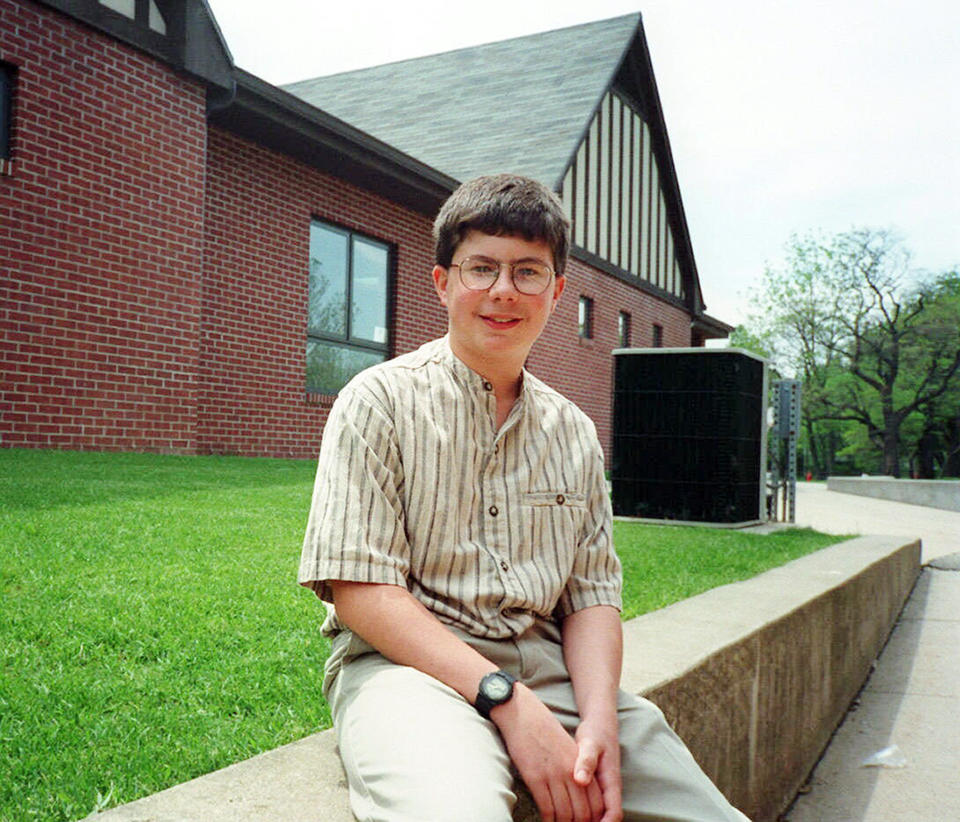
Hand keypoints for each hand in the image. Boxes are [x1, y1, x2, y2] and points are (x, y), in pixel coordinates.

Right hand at [492, 684, 605, 821]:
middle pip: (583, 812)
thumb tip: (579, 791)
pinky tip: (546, 821)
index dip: (594, 819)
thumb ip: (575, 768)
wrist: (522, 713)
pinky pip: (547, 808)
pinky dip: (548, 820)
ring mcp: (553, 775)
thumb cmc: (543, 729)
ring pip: (565, 814)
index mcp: (581, 764)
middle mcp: (571, 772)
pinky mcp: (535, 777)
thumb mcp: (566, 747)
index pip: (596, 802)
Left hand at [573, 715, 622, 821]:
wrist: (599, 724)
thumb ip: (586, 761)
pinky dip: (580, 813)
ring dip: (585, 821)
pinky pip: (590, 806)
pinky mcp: (593, 786)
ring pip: (597, 814)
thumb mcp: (590, 744)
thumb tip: (580, 781)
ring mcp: (602, 789)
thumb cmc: (595, 733)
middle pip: (605, 818)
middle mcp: (609, 790)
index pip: (614, 813)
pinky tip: (565, 813)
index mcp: (612, 782)